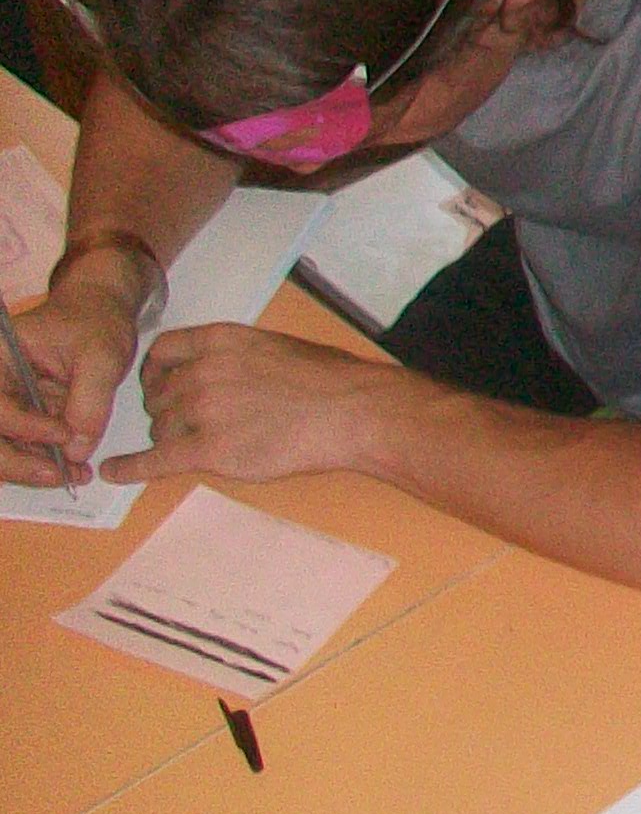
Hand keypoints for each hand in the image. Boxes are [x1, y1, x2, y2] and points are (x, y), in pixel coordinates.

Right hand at [0, 272, 146, 482]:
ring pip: (3, 448)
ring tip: (75, 476)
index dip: (25, 425)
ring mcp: (7, 404)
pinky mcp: (24, 419)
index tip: (63, 432)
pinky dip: (44, 463)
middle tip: (59, 476)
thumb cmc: (95, 322)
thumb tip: (75, 450)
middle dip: (18, 462)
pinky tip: (75, 470)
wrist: (100, 315)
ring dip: (32, 469)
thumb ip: (89, 401)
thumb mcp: (101, 355)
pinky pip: (24, 448)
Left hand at [118, 325, 416, 485]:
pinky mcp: (208, 451)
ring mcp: (201, 411)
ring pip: (160, 429)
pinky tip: (114, 472)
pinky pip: (155, 461)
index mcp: (220, 341)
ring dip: (169, 437)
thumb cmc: (330, 379)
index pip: (161, 352)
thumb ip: (237, 357)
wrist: (353, 411)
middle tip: (188, 422)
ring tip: (194, 445)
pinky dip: (130, 468)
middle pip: (157, 395)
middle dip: (166, 409)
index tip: (159, 384)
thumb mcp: (276, 346)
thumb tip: (222, 374)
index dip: (155, 371)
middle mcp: (201, 372)